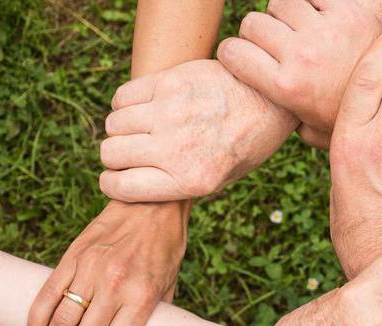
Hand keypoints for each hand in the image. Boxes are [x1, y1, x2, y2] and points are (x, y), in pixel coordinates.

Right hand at [26, 200, 188, 325]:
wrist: (151, 203)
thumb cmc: (165, 248)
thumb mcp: (169, 285)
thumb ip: (153, 317)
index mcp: (141, 296)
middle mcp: (114, 285)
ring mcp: (90, 269)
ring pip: (60, 324)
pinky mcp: (72, 256)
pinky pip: (45, 296)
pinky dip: (35, 324)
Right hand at [99, 59, 297, 201]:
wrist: (270, 101)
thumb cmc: (245, 144)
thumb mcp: (220, 180)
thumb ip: (178, 185)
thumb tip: (133, 184)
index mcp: (190, 180)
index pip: (120, 187)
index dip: (112, 183)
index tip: (116, 177)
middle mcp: (177, 149)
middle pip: (111, 153)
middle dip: (115, 156)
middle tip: (132, 151)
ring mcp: (171, 113)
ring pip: (113, 124)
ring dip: (121, 128)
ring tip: (141, 128)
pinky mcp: (170, 82)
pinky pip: (123, 96)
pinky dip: (125, 104)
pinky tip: (144, 107)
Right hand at [217, 0, 381, 145]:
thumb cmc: (349, 116)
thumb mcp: (311, 131)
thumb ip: (282, 121)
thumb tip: (260, 119)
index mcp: (286, 87)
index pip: (232, 52)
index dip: (232, 53)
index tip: (242, 57)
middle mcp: (300, 56)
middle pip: (253, 24)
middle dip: (257, 33)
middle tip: (273, 45)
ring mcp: (323, 31)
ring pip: (279, 3)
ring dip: (284, 14)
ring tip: (297, 30)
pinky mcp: (346, 11)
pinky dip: (310, 3)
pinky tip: (319, 19)